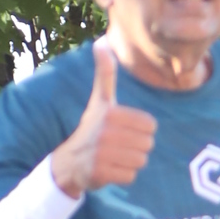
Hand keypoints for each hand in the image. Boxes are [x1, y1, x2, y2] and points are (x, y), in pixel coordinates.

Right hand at [49, 39, 157, 196]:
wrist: (68, 162)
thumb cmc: (91, 128)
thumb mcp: (99, 100)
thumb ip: (105, 74)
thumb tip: (101, 42)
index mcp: (111, 112)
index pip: (151, 125)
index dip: (140, 130)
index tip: (122, 130)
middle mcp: (106, 131)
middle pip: (147, 144)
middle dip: (136, 147)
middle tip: (118, 146)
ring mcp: (102, 153)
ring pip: (140, 161)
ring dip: (131, 162)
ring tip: (114, 157)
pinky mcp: (100, 173)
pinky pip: (130, 176)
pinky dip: (123, 176)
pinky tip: (109, 169)